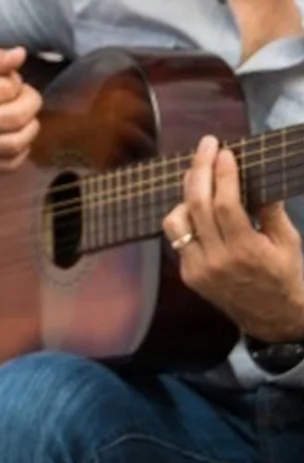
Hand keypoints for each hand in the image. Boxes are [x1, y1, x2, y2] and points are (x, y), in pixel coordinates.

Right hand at [0, 47, 43, 173]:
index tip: (8, 82)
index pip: (8, 89)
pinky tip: (14, 136)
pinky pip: (10, 164)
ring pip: (17, 143)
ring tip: (23, 116)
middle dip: (30, 103)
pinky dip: (21, 150)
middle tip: (25, 97)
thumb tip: (20, 54)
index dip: (16, 82)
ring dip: (30, 127)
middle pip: (16, 117)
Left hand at [164, 135, 303, 339]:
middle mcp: (216, 260)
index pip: (225, 204)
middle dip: (199, 170)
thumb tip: (256, 174)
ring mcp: (197, 269)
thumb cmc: (284, 273)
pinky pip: (177, 239)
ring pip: (175, 223)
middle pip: (196, 206)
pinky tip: (196, 205)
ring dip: (185, 195)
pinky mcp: (188, 275)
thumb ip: (270, 209)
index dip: (223, 174)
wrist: (271, 316)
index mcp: (246, 250)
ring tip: (199, 176)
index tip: (225, 151)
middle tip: (205, 145)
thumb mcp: (287, 240)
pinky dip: (184, 218)